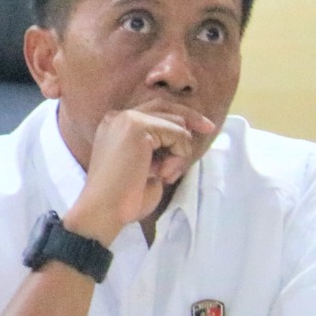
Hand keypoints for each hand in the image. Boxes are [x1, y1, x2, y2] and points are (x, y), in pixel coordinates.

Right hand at [66, 101, 215, 242]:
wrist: (105, 209)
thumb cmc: (124, 196)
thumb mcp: (145, 165)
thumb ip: (158, 147)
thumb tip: (183, 134)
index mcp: (115, 125)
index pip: (154, 110)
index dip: (179, 117)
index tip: (201, 128)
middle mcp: (118, 116)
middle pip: (166, 106)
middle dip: (191, 118)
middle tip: (210, 129)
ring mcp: (127, 119)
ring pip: (176, 123)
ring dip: (180, 151)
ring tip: (165, 175)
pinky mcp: (137, 127)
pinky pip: (178, 134)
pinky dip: (179, 156)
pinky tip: (162, 174)